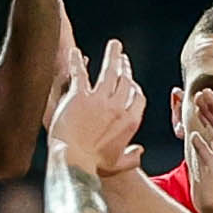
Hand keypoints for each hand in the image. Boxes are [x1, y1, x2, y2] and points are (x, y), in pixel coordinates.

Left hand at [50, 38, 144, 172]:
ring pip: (109, 72)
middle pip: (126, 81)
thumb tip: (140, 151)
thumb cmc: (94, 166)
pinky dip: (78, 61)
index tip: (132, 81)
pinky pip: (80, 74)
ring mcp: (99, 100)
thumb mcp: (117, 165)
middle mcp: (117, 107)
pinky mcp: (79, 96)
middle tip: (123, 58)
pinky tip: (75, 52)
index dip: (135, 88)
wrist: (73, 162)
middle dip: (126, 67)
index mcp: (129, 122)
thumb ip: (131, 158)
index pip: (138, 98)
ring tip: (114, 45)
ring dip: (112, 56)